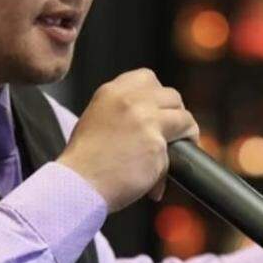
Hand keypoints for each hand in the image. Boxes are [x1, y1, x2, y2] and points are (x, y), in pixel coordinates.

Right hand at [59, 69, 198, 211]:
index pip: (148, 78)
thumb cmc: (83, 161)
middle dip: (177, 114)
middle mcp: (130, 100)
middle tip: (174, 134)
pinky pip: (178, 152)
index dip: (159, 96)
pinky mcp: (156, 145)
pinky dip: (171, 168)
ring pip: (184, 119)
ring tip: (177, 153)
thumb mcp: (95, 119)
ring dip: (186, 135)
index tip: (160, 111)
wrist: (77, 184)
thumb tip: (149, 119)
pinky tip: (157, 182)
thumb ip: (121, 111)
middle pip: (172, 96)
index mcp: (112, 92)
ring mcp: (146, 120)